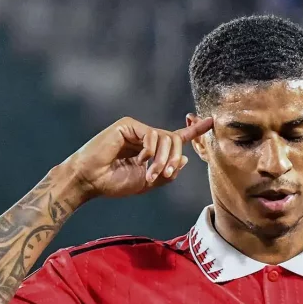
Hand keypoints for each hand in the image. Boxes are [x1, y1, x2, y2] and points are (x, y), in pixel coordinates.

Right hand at [62, 116, 213, 200]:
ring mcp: (137, 130)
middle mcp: (145, 137)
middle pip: (175, 140)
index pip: (176, 138)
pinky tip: (140, 160)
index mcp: (150, 150)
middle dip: (175, 158)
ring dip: (163, 159)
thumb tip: (186, 158)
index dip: (194, 131)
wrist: (91, 181)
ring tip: (150, 173)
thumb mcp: (147, 182)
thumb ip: (168, 172)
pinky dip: (151, 151)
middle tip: (167, 174)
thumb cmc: (114, 183)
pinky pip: (153, 135)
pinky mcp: (128, 125)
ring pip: (166, 138)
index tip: (211, 121)